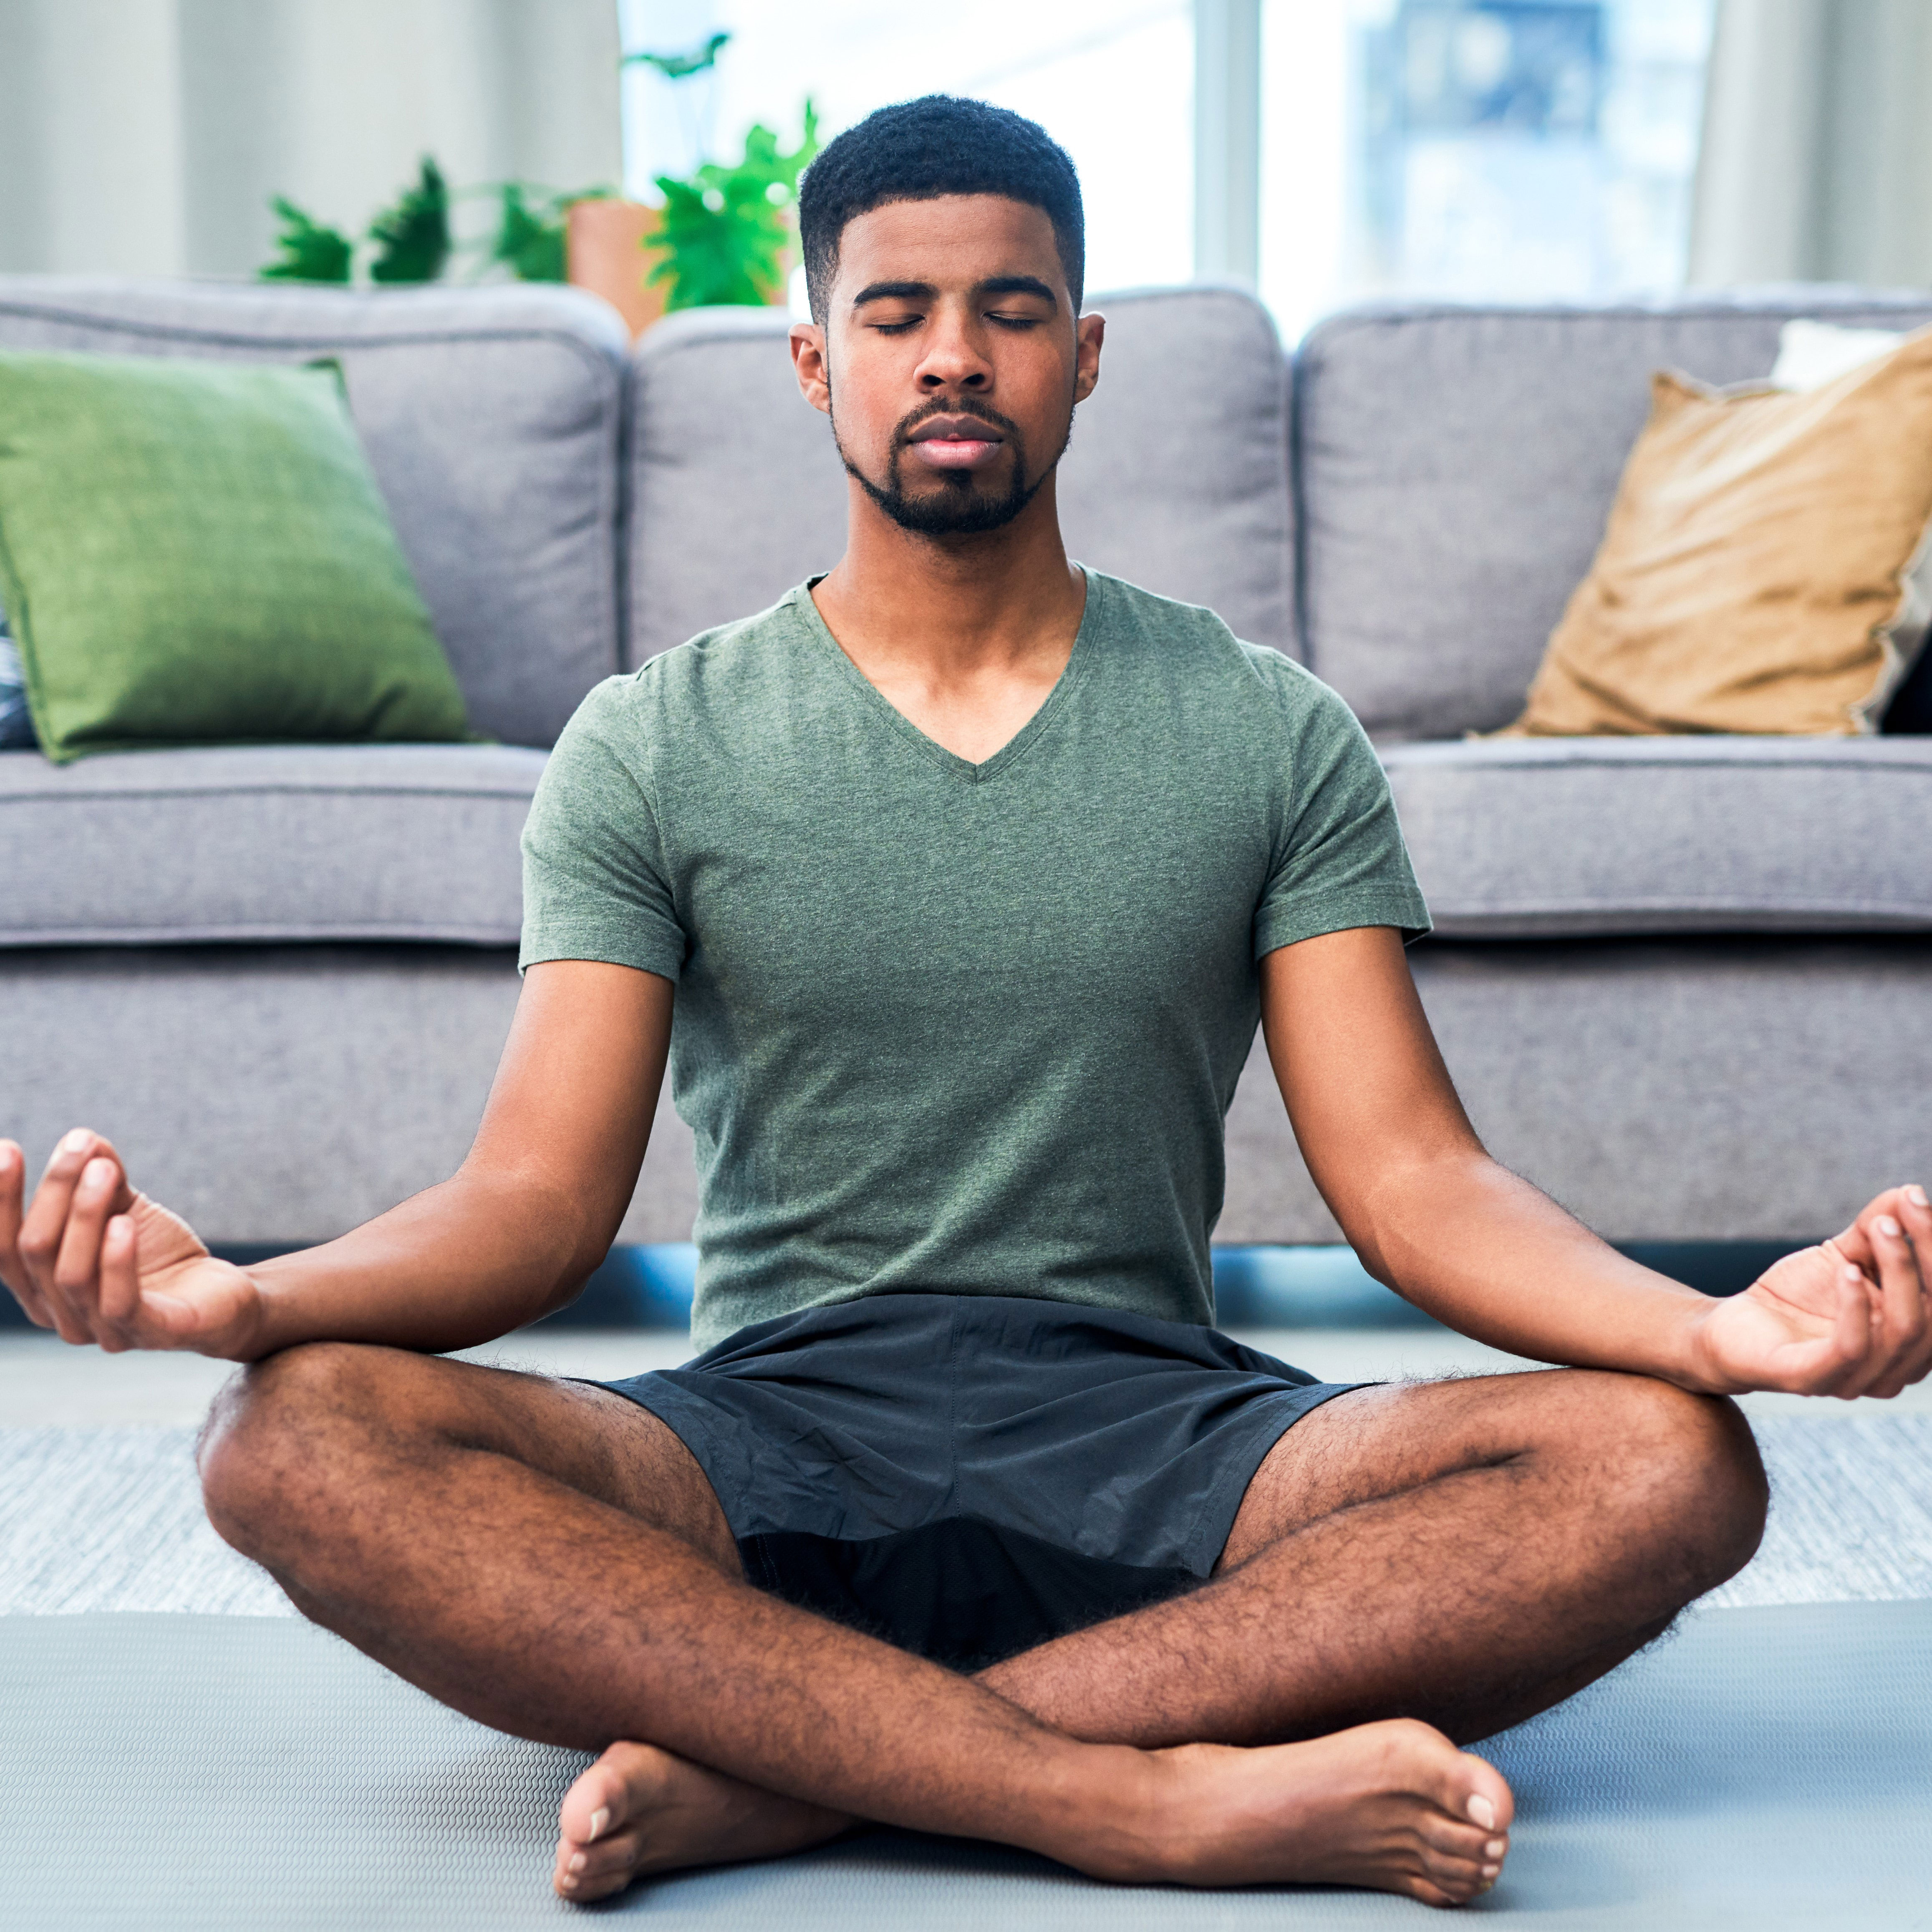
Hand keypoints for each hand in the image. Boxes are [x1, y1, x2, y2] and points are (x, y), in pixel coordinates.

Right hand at [0, 1130, 263, 1357]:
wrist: (224, 1294)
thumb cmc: (160, 1254)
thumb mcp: (125, 1208)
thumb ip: (99, 1179)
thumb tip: (83, 1138)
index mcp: (42, 1288)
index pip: (5, 1247)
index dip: (1, 1201)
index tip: (7, 1148)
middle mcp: (61, 1316)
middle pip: (36, 1251)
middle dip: (54, 1191)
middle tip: (80, 1145)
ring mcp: (102, 1332)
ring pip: (71, 1274)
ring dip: (85, 1214)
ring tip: (104, 1169)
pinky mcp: (149, 1335)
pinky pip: (119, 1302)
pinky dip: (116, 1260)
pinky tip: (123, 1223)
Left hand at [1687, 1185, 1931, 1397]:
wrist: (1728, 1328)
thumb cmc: (1797, 1296)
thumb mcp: (1841, 1257)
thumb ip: (1875, 1231)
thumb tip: (1908, 1192)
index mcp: (1912, 1343)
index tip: (1915, 1197)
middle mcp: (1895, 1369)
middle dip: (1923, 1255)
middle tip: (1902, 1207)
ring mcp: (1857, 1380)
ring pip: (1903, 1330)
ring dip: (1898, 1271)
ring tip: (1879, 1228)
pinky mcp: (1812, 1379)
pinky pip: (1851, 1348)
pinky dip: (1855, 1305)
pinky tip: (1845, 1269)